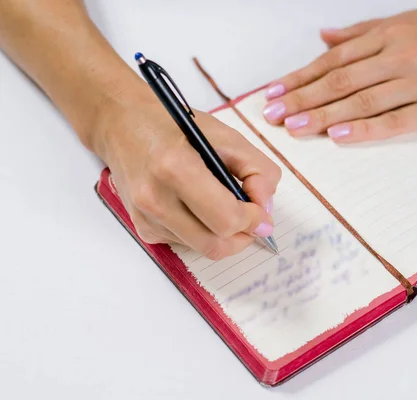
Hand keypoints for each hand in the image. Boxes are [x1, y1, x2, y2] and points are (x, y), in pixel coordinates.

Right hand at [94, 90, 281, 259]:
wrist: (123, 124)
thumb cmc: (176, 126)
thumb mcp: (227, 137)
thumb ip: (258, 171)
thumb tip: (265, 210)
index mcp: (175, 168)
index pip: (226, 219)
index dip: (253, 220)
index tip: (261, 211)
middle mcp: (154, 198)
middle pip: (216, 245)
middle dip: (243, 236)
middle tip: (253, 218)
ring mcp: (146, 218)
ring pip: (203, 248)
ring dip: (224, 234)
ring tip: (225, 205)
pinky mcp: (143, 229)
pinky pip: (187, 243)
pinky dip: (203, 231)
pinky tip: (198, 206)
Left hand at [262, 9, 416, 141]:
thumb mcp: (412, 21)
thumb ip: (365, 32)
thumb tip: (323, 36)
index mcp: (392, 33)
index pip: (334, 58)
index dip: (300, 77)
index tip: (273, 93)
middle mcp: (401, 54)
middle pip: (341, 79)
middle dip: (302, 98)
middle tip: (273, 116)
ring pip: (363, 100)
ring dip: (325, 115)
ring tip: (295, 129)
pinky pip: (396, 120)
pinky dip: (366, 129)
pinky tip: (340, 137)